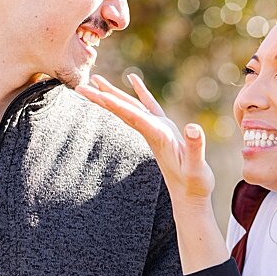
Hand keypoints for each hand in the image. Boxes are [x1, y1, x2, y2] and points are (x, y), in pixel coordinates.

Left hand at [77, 74, 214, 203]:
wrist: (190, 195)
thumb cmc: (195, 183)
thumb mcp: (197, 166)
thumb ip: (195, 147)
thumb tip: (192, 128)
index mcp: (158, 136)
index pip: (133, 118)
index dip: (116, 105)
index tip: (98, 94)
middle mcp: (152, 132)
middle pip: (122, 112)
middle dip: (102, 99)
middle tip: (79, 85)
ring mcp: (156, 130)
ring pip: (130, 107)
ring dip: (113, 93)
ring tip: (96, 79)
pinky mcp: (164, 129)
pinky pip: (148, 105)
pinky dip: (140, 91)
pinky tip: (133, 79)